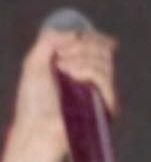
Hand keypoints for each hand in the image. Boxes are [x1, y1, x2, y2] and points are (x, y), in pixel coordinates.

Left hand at [12, 26, 118, 157]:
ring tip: (62, 69)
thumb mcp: (34, 62)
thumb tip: (74, 34)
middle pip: (103, 51)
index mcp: (80, 70)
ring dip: (82, 58)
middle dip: (82, 46)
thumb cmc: (33, 102)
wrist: (36, 128)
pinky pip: (105, 80)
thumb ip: (49, 41)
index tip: (78, 35)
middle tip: (60, 56)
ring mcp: (101, 94)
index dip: (94, 37)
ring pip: (105, 63)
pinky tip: (71, 75)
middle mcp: (94, 81)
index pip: (100, 48)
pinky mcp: (105, 106)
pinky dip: (87, 70)